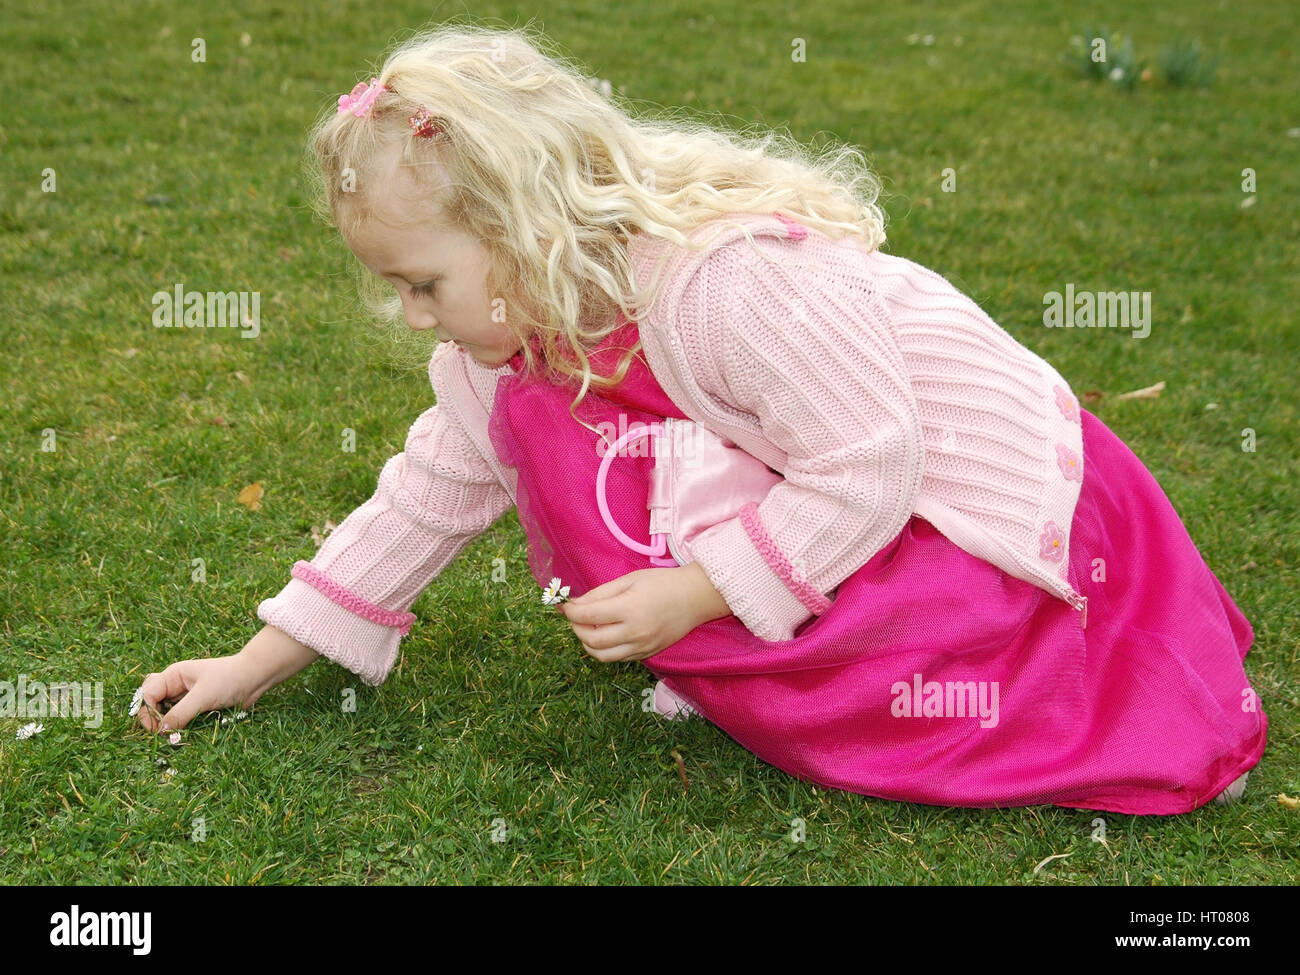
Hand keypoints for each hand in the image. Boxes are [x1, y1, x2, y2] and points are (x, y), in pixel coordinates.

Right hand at [133, 625, 317, 732]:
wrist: (255, 678)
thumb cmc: (229, 679)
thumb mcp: (203, 696)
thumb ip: (180, 714)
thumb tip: (161, 732)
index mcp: (173, 675)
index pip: (148, 694)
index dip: (148, 712)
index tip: (156, 730)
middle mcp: (176, 685)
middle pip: (152, 702)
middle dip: (153, 718)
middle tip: (162, 734)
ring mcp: (186, 696)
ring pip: (166, 712)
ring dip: (167, 724)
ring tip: (174, 735)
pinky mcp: (197, 706)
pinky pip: (181, 718)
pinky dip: (180, 726)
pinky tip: (184, 733)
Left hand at [556, 563, 729, 662]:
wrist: (695, 598)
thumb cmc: (662, 583)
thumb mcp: (629, 580)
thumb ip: (600, 593)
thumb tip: (575, 604)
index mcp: (629, 609)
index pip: (588, 616)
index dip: (570, 612)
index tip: (565, 606)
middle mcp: (635, 632)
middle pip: (591, 640)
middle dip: (576, 628)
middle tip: (575, 617)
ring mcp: (642, 647)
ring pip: (602, 656)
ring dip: (588, 643)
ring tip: (588, 628)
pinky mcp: (648, 654)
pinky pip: (618, 659)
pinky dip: (605, 650)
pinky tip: (606, 635)